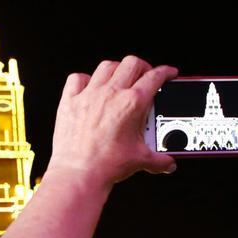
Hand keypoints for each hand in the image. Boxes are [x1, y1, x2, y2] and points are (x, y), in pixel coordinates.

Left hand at [44, 56, 177, 192]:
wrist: (79, 174)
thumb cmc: (106, 166)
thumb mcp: (140, 160)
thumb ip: (159, 160)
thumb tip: (167, 163)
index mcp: (132, 104)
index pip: (154, 77)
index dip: (165, 72)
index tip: (168, 73)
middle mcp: (110, 94)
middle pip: (131, 63)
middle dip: (143, 67)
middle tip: (145, 76)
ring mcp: (89, 95)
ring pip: (106, 66)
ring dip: (117, 69)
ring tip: (121, 79)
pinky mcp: (70, 101)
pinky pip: (76, 79)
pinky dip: (85, 79)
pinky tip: (90, 87)